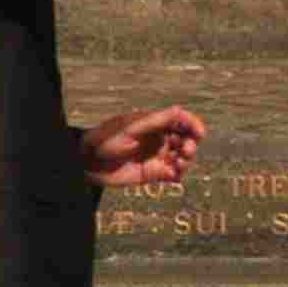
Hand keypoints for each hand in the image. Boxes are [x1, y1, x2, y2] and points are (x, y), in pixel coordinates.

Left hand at [80, 105, 206, 186]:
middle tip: (186, 151)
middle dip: (191, 145)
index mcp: (154, 123)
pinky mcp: (152, 173)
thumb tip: (180, 111)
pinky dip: (178, 175)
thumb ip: (157, 120)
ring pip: (182, 158)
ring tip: (179, 165)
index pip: (181, 121)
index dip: (193, 125)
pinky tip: (174, 175)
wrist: (87, 162)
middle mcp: (158, 138)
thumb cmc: (106, 138)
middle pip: (185, 139)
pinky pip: (172, 174)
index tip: (200, 133)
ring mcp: (156, 156)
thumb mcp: (132, 127)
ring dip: (186, 161)